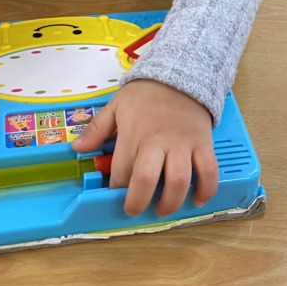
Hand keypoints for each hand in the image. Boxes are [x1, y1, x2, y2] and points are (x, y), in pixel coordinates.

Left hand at [71, 79, 217, 216]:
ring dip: (171, 203)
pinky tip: (198, 200)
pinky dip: (206, 190)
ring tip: (163, 210)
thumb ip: (97, 129)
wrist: (181, 75)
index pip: (121, 171)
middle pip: (147, 180)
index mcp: (134, 135)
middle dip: (139, 202)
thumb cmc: (145, 94)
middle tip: (135, 210)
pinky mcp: (204, 144)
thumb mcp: (116, 105)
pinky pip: (209, 171)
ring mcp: (183, 145)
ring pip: (179, 181)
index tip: (116, 194)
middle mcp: (158, 143)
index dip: (117, 189)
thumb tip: (77, 149)